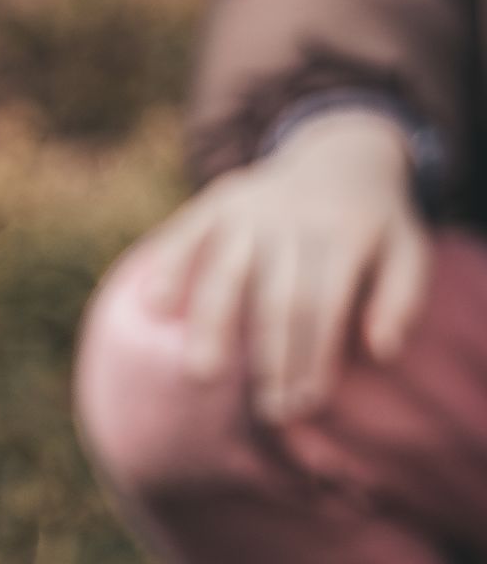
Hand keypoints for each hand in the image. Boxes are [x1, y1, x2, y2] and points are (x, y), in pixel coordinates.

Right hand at [126, 107, 429, 422]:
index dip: (312, 358)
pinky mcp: (218, 200)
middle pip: (277, 300)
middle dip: (271, 359)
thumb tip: (380, 351)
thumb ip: (402, 298)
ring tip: (202, 375)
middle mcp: (295, 219)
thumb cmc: (373, 223)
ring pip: (227, 272)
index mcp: (346, 234)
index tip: (305, 403)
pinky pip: (186, 234)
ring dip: (213, 326)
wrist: (342, 153)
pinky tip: (155, 306)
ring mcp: (252, 207)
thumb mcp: (408, 250)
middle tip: (267, 410)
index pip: (323, 307)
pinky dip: (168, 268)